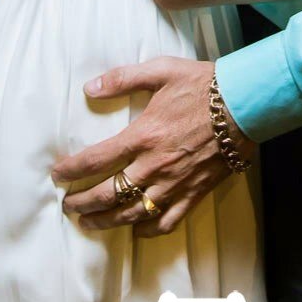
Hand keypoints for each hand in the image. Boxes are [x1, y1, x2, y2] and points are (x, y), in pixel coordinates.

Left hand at [52, 57, 254, 236]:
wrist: (244, 103)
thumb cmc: (202, 84)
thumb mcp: (161, 70)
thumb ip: (123, 78)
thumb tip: (88, 88)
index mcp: (143, 135)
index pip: (96, 160)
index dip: (71, 170)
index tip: (57, 175)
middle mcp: (155, 166)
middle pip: (108, 194)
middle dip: (82, 203)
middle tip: (68, 205)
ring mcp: (174, 184)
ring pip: (132, 213)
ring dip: (106, 221)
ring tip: (89, 222)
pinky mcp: (194, 193)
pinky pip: (166, 221)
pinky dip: (147, 230)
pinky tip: (135, 230)